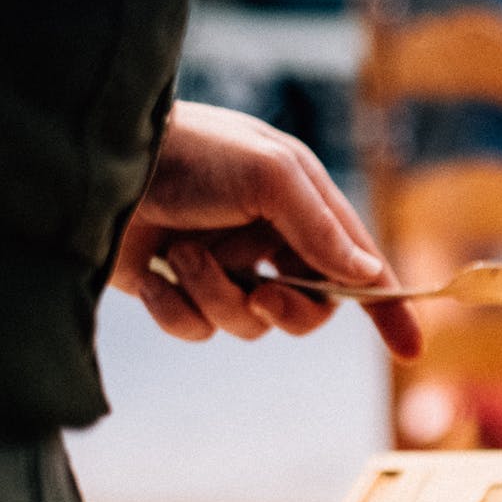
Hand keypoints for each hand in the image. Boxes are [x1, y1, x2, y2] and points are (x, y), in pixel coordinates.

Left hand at [110, 102, 422, 358]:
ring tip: (181, 256)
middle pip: (308, 308)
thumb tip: (368, 275)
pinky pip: (196, 328)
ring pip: (248, 323)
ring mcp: (220, 265)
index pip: (358, 264)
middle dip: (286, 308)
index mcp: (300, 205)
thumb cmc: (187, 153)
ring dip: (215, 296)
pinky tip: (150, 273)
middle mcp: (265, 238)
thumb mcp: (268, 176)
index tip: (409, 349)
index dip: (386, 306)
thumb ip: (321, 228)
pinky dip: (174, 307)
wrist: (92, 163)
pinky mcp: (175, 287)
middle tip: (262, 292)